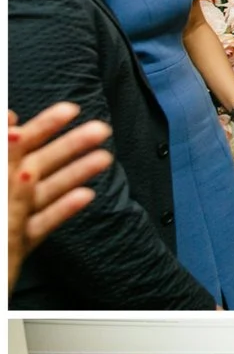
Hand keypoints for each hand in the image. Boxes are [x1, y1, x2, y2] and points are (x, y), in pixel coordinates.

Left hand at [8, 103, 112, 290]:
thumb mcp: (2, 213)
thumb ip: (10, 181)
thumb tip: (15, 133)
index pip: (16, 145)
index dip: (42, 125)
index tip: (68, 109)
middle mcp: (3, 196)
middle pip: (36, 163)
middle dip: (69, 144)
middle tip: (99, 129)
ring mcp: (11, 220)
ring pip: (45, 191)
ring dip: (76, 173)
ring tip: (104, 158)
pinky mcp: (19, 244)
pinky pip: (42, 222)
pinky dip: (64, 210)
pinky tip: (85, 197)